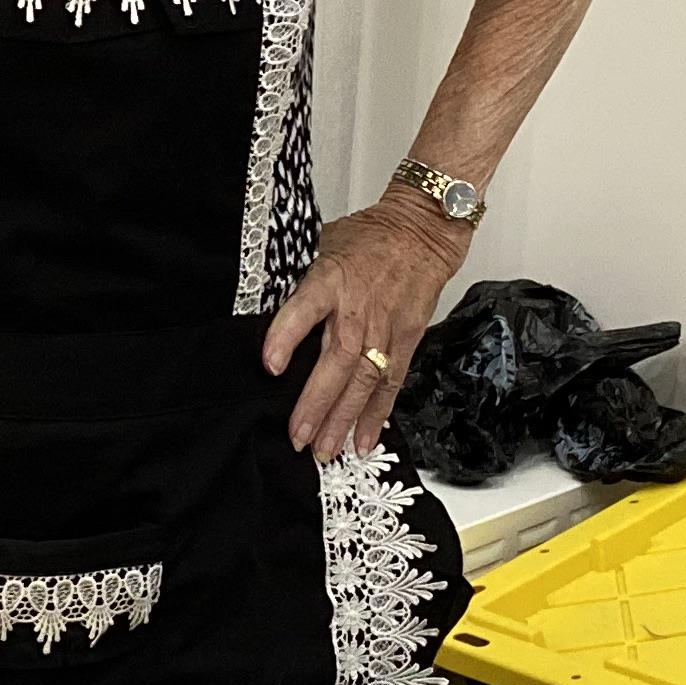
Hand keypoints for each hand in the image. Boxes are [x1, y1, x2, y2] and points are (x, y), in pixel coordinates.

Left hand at [263, 198, 470, 461]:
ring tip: (324, 450)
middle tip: (297, 437)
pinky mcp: (407, 341)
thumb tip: (262, 304)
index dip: (286, 337)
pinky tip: (362, 441)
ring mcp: (385, 329)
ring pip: (363, 381)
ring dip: (343, 420)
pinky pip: (390, 384)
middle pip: (337, 361)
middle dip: (316, 403)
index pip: (305, 309)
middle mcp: (358, 309)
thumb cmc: (370, 239)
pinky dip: (377, 415)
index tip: (269, 365)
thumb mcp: (324, 244)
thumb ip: (300, 279)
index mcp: (331, 280)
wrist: (422, 233)